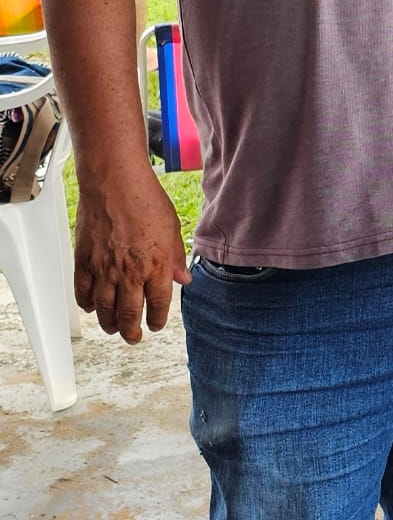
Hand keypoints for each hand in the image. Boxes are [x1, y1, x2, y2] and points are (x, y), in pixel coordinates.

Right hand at [73, 164, 190, 341]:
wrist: (114, 182)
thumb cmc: (145, 199)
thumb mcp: (172, 228)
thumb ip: (176, 258)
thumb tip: (183, 279)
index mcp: (156, 265)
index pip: (158, 304)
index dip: (157, 319)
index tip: (156, 324)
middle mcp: (129, 272)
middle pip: (129, 314)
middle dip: (132, 331)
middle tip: (134, 336)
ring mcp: (104, 269)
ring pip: (104, 309)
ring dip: (110, 323)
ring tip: (114, 328)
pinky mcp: (84, 261)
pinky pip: (83, 292)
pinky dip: (87, 305)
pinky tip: (92, 308)